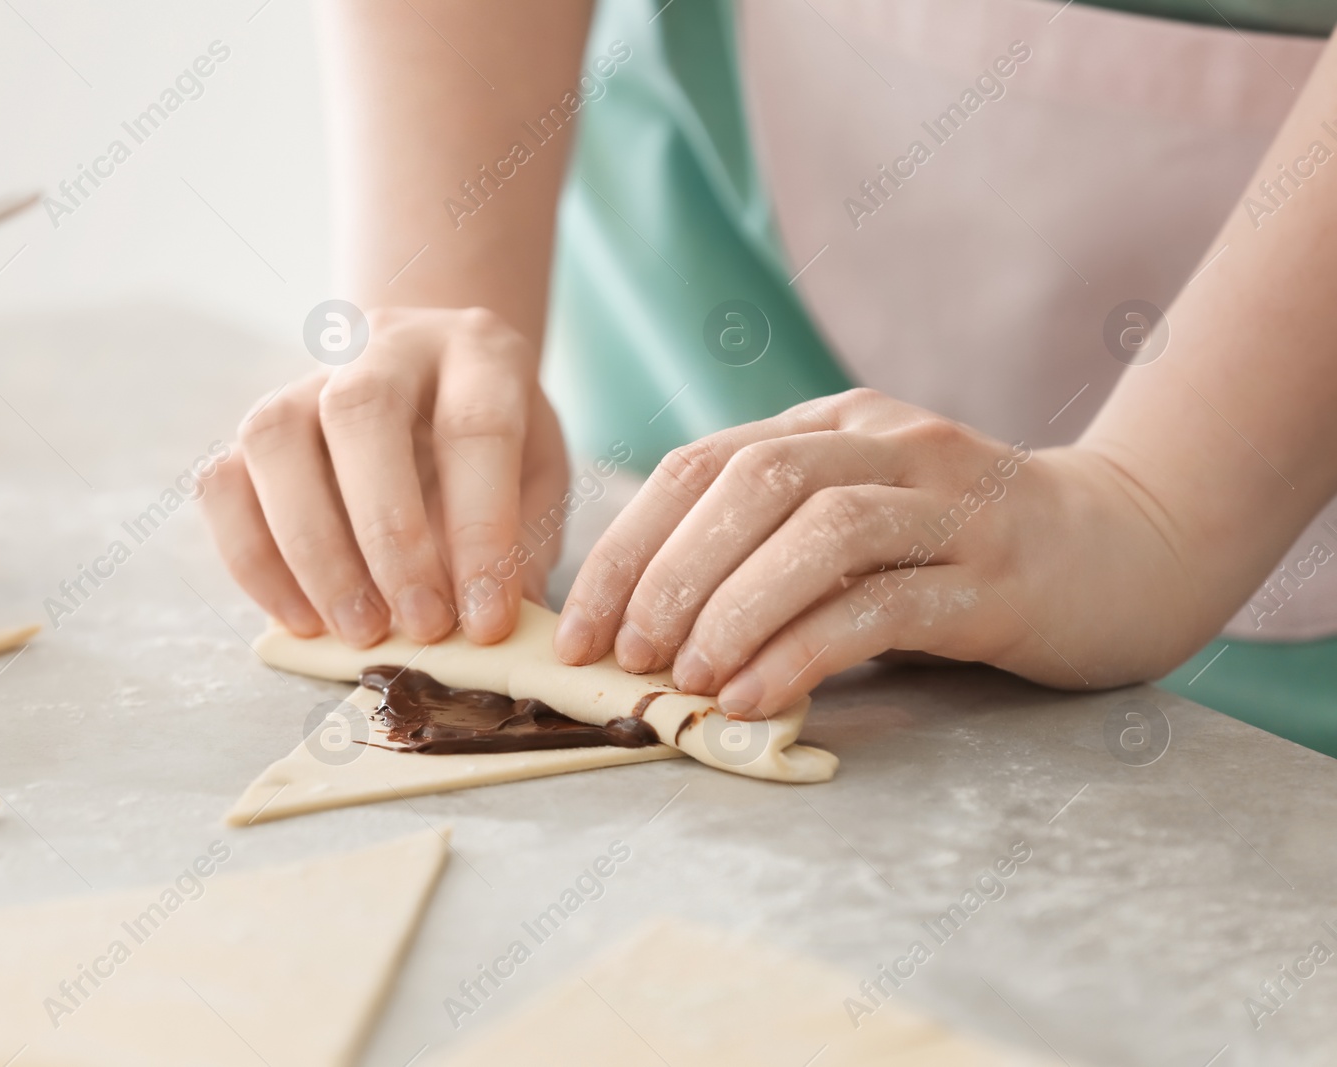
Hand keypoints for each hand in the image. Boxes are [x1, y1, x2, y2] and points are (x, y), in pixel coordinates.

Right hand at [202, 307, 568, 646]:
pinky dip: (254, 561)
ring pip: (275, 439)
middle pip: (361, 413)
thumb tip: (502, 620)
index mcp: (478, 351)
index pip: (475, 427)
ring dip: (313, 550)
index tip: (485, 622)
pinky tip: (304, 618)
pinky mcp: (256, 425)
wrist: (435, 384)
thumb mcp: (537, 478)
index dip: (481, 530)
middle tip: (419, 626)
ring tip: (358, 630)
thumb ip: (523, 542)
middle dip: (389, 537)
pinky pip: (223, 484)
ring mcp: (307, 378)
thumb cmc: (493, 445)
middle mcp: (385, 345)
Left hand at [553, 389, 1206, 717]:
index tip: (582, 626)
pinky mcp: (998, 576)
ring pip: (821, 533)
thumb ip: (770, 544)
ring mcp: (953, 504)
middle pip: (753, 483)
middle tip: (627, 657)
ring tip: (686, 679)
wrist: (1126, 550)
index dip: (629, 545)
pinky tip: (757, 697)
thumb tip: (646, 623)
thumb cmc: (960, 550)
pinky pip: (884, 605)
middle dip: (668, 574)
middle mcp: (891, 444)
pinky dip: (806, 651)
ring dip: (733, 609)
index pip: (703, 464)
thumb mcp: (858, 520)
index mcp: (836, 424)